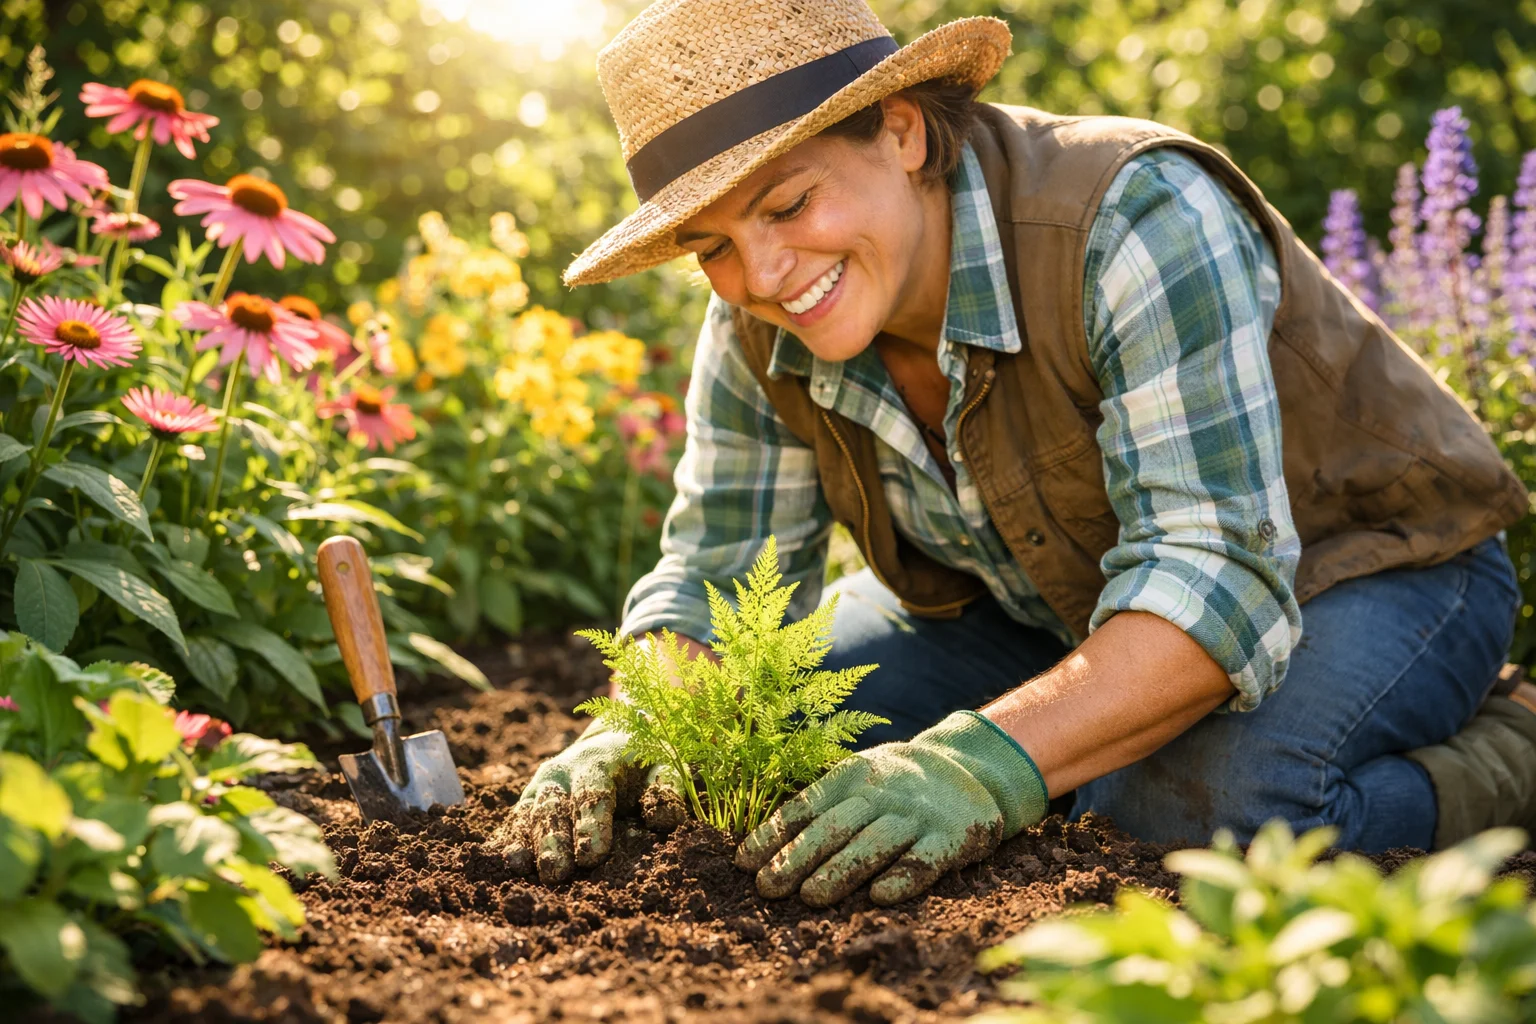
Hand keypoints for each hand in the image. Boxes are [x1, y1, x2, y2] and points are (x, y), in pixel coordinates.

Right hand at [490, 721, 685, 883]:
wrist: (611, 737)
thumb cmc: (642, 759)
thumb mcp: (662, 765)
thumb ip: (665, 791)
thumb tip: (662, 821)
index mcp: (597, 764)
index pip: (592, 796)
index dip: (592, 826)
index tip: (592, 857)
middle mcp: (562, 773)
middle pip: (553, 808)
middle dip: (553, 841)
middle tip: (556, 873)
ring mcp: (540, 787)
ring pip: (529, 814)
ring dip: (526, 842)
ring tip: (521, 868)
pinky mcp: (527, 801)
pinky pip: (514, 820)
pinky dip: (508, 839)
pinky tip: (506, 861)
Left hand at [734, 711, 1046, 906]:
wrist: (971, 769)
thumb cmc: (895, 784)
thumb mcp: (858, 778)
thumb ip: (819, 805)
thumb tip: (756, 847)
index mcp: (853, 776)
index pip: (806, 806)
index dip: (774, 833)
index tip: (743, 862)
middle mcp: (884, 792)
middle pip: (836, 826)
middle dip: (798, 857)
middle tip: (768, 888)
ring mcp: (919, 815)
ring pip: (875, 843)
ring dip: (841, 870)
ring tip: (810, 898)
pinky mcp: (953, 837)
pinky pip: (926, 859)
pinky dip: (903, 878)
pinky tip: (879, 897)